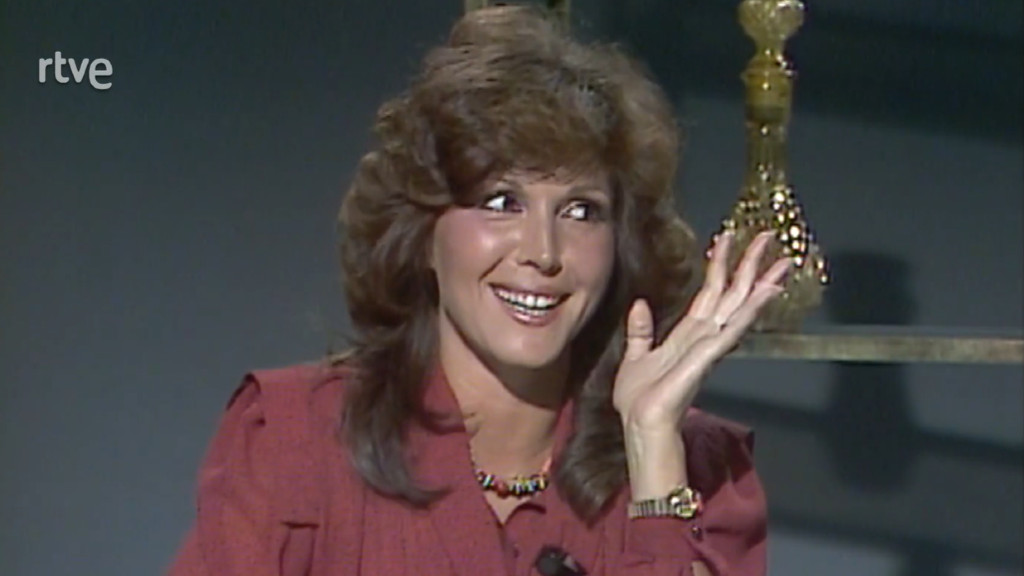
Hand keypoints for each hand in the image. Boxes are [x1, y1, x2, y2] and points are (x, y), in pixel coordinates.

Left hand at [612, 230, 790, 432]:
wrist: (642, 425)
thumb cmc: (641, 401)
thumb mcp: (636, 357)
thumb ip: (641, 332)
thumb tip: (640, 305)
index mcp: (688, 334)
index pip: (709, 292)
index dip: (719, 264)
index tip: (727, 237)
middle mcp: (705, 337)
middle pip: (732, 293)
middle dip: (750, 264)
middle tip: (768, 236)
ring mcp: (710, 346)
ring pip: (739, 306)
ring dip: (761, 282)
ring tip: (782, 260)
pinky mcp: (709, 356)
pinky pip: (733, 327)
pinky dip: (751, 308)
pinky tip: (768, 291)